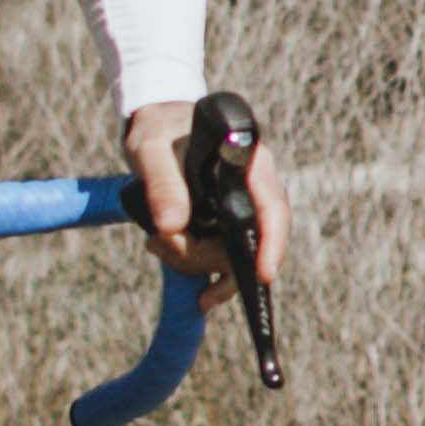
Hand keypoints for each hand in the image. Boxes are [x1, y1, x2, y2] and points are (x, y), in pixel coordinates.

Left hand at [125, 101, 288, 302]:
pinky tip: (202, 297)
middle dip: (204, 255)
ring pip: (236, 256)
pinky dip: (213, 279)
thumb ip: (162, 184)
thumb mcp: (152, 151)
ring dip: (195, 261)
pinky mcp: (231, 227)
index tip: (263, 274)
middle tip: (158, 244)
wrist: (161, 129)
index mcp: (249, 163)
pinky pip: (232, 263)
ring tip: (156, 244)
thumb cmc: (160, 131)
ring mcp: (246, 211)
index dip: (272, 242)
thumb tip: (171, 227)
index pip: (272, 206)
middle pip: (249, 241)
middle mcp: (257, 189)